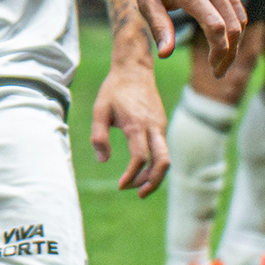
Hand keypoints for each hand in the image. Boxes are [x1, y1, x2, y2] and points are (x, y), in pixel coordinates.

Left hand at [88, 57, 170, 194]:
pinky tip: (142, 170)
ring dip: (155, 176)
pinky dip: (154, 164)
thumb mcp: (99, 110)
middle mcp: (153, 127)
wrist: (135, 70)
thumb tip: (102, 160)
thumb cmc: (114, 90)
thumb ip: (99, 136)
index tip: (121, 185)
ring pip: (165, 158)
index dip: (132, 175)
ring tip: (139, 188)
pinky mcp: (161, 125)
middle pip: (162, 162)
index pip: (140, 157)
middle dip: (152, 182)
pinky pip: (162, 150)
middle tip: (138, 194)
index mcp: (137, 125)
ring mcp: (160, 126)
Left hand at [127, 0, 249, 73]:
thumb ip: (160, 28)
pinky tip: (221, 33)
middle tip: (219, 71)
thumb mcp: (147, 1)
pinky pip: (236, 1)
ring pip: (240, 15)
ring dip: (235, 39)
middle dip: (230, 53)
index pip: (217, 29)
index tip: (214, 69)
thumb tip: (165, 55)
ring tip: (222, 56)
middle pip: (235, 26)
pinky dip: (234, 20)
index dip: (219, 52)